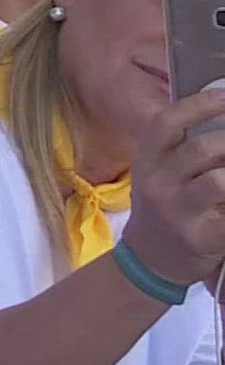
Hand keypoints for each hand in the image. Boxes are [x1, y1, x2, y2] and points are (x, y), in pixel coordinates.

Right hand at [121, 85, 224, 287]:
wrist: (149, 260)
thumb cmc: (163, 208)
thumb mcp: (159, 173)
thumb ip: (183, 149)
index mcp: (147, 160)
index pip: (169, 121)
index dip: (202, 104)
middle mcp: (156, 182)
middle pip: (203, 148)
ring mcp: (176, 211)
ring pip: (219, 181)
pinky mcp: (199, 236)